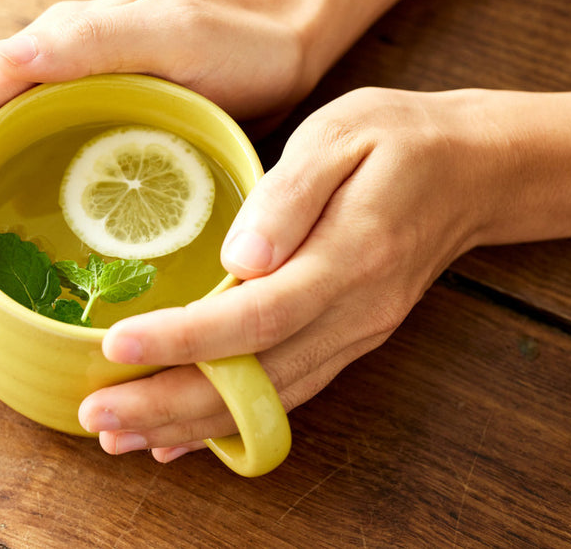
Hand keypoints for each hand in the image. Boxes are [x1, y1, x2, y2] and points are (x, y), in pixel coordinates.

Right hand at [0, 0, 314, 290]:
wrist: (294, 49)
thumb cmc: (240, 37)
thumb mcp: (171, 31)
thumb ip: (94, 40)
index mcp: (59, 48)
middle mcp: (57, 82)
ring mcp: (81, 118)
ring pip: (3, 169)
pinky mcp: (108, 150)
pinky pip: (49, 187)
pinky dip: (22, 225)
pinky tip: (23, 270)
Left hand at [78, 87, 499, 461]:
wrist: (474, 171)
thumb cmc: (400, 140)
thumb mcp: (341, 135)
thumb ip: (288, 196)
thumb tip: (239, 256)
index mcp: (347, 259)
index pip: (254, 316)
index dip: (184, 339)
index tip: (117, 346)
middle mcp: (352, 315)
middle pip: (253, 381)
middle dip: (167, 405)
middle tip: (96, 416)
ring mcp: (354, 336)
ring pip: (265, 403)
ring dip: (188, 425)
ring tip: (118, 434)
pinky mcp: (348, 341)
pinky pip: (284, 396)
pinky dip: (228, 423)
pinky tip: (178, 436)